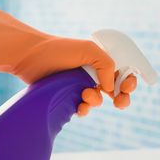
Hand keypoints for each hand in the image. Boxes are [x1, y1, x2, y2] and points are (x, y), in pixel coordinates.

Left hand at [11, 37, 138, 115]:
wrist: (30, 57)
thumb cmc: (57, 49)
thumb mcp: (87, 50)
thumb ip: (106, 65)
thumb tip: (111, 88)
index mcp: (99, 60)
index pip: (122, 72)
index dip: (129, 81)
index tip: (127, 86)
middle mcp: (92, 73)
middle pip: (115, 90)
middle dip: (121, 98)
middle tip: (120, 102)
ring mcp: (80, 86)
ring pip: (98, 101)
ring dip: (96, 101)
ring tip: (85, 95)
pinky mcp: (68, 97)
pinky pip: (82, 109)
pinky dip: (84, 110)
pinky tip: (79, 107)